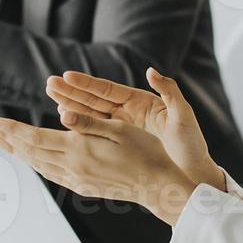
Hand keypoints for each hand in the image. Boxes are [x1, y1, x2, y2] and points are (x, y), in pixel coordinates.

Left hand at [0, 113, 199, 225]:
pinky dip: (37, 164)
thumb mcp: (119, 130)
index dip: (13, 130)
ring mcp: (77, 180)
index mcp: (79, 150)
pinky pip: (52, 174)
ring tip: (3, 143)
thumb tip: (62, 114)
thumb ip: (88, 123)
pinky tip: (33, 159)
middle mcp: (73, 168)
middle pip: (32, 152)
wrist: (158, 187)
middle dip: (9, 139)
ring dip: (19, 153)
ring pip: (39, 165)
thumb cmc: (145, 153)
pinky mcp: (84, 187)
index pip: (36, 138)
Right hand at [45, 68, 223, 190]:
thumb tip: (151, 71)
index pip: (109, 90)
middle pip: (95, 99)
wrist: (192, 172)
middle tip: (50, 84)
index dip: (88, 84)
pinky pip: (95, 132)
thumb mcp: (183, 116)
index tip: (68, 76)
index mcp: (141, 102)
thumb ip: (169, 93)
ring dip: (71, 105)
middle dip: (72, 91)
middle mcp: (128, 112)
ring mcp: (122, 128)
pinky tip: (63, 120)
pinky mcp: (119, 143)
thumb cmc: (191, 144)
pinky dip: (79, 126)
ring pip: (91, 114)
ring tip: (51, 96)